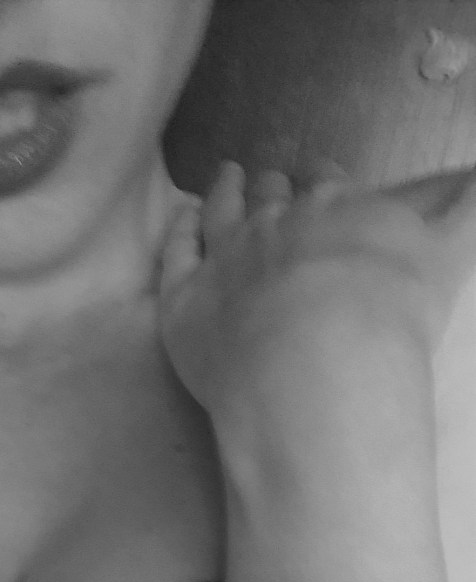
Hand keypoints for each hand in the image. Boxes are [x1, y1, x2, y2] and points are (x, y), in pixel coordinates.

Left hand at [157, 159, 475, 427]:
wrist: (318, 362)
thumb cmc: (390, 313)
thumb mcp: (448, 256)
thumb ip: (464, 215)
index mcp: (337, 210)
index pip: (328, 183)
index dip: (324, 180)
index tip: (322, 177)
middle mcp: (276, 223)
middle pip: (271, 197)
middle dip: (274, 189)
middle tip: (271, 183)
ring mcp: (225, 258)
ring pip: (220, 213)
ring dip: (224, 192)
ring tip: (225, 178)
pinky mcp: (185, 300)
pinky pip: (175, 255)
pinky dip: (178, 234)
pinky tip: (181, 221)